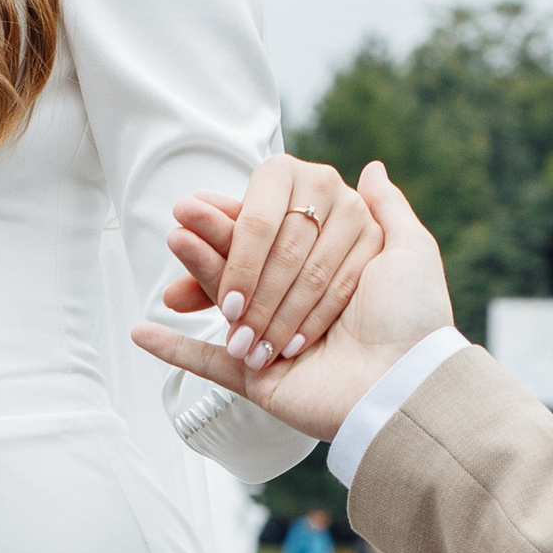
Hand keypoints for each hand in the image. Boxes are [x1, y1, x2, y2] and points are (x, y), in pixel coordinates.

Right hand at [135, 160, 454, 447]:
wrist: (405, 384)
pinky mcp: (258, 378)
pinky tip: (140, 331)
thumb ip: (388, 209)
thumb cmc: (412, 319)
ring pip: (226, 300)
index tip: (215, 201)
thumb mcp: (411, 251)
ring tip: (174, 238)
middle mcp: (298, 303)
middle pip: (246, 264)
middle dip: (215, 241)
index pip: (277, 236)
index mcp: (328, 271)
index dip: (244, 219)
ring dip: (197, 270)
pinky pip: (207, 365)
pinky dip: (173, 351)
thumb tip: (372, 168)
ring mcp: (273, 340)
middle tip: (182, 218)